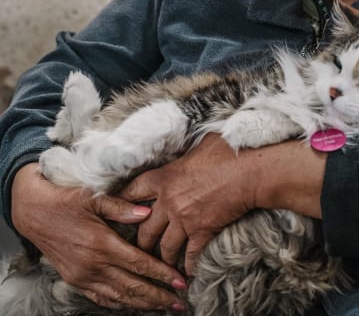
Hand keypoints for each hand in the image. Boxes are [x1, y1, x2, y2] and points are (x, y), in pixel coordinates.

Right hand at [11, 163, 186, 310]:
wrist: (34, 212)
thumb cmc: (66, 200)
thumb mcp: (94, 198)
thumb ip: (122, 207)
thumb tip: (147, 212)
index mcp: (102, 243)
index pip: (139, 264)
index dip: (162, 274)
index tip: (180, 280)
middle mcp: (93, 265)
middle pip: (132, 286)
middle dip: (158, 296)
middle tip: (179, 302)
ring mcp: (83, 276)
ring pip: (118, 297)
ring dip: (142, 304)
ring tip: (163, 307)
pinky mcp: (75, 280)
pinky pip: (101, 298)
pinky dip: (119, 304)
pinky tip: (133, 305)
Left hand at [120, 133, 327, 275]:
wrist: (251, 171)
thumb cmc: (228, 151)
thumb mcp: (200, 143)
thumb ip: (186, 152)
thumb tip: (186, 149)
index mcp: (164, 177)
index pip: (131, 193)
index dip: (122, 202)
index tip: (118, 211)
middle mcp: (168, 201)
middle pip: (143, 230)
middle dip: (141, 241)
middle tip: (140, 248)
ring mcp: (185, 219)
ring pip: (164, 247)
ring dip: (162, 258)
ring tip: (162, 265)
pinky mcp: (202, 231)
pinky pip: (190, 255)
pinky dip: (189, 266)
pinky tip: (188, 273)